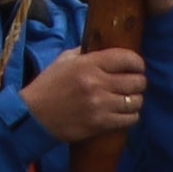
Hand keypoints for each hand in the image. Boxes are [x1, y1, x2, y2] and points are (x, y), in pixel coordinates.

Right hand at [22, 41, 149, 142]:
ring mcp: (99, 105)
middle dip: (139, 82)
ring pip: (136, 101)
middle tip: (134, 84)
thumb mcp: (63, 61)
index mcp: (88, 64)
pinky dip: (130, 116)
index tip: (137, 66)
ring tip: (129, 100)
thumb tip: (104, 47)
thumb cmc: (48, 86)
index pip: (126, 58)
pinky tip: (123, 113)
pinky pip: (129, 119)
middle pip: (136, 81)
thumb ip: (85, 53)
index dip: (137, 62)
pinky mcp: (100, 124)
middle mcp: (96, 83)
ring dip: (135, 100)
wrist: (33, 116)